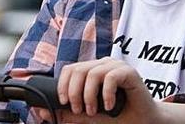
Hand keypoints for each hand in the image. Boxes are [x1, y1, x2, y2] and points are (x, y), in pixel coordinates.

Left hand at [33, 58, 161, 123]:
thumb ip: (67, 113)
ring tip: (94, 111)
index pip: (70, 69)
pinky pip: (110, 77)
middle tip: (80, 110)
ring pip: (92, 73)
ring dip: (88, 96)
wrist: (142, 121)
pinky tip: (109, 106)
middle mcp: (103, 65)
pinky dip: (106, 95)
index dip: (63, 85)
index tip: (64, 103)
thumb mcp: (87, 116)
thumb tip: (42, 112)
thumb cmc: (116, 117)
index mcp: (93, 71)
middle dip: (73, 93)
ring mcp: (117, 66)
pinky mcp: (129, 72)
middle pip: (78, 69)